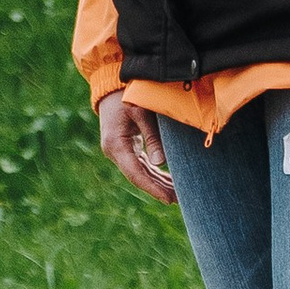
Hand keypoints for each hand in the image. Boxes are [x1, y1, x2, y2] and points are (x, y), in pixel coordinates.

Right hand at [96, 90, 176, 207]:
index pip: (136, 174)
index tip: (168, 199)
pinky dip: (154, 173)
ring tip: (178, 194)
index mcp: (116, 145)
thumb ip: (152, 137)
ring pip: (140, 173)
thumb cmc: (126, 96)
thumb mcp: (141, 113)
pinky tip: (168, 181)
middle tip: (179, 200)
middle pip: (138, 177)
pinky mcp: (124, 148)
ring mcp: (118, 151)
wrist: (109, 88)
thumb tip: (161, 163)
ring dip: (158, 183)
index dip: (152, 188)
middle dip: (158, 189)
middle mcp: (114, 152)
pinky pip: (140, 165)